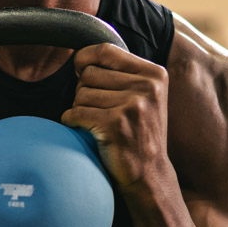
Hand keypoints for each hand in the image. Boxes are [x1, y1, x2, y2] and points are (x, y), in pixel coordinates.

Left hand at [61, 44, 169, 191]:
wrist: (150, 175)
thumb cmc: (139, 133)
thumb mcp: (144, 96)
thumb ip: (122, 72)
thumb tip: (81, 54)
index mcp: (155, 74)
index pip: (106, 51)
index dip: (85, 58)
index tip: (79, 71)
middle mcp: (147, 87)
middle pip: (89, 74)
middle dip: (84, 92)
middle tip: (98, 111)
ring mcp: (133, 106)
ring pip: (80, 94)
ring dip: (80, 110)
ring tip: (97, 124)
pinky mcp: (115, 125)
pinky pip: (75, 113)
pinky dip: (72, 122)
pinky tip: (87, 132)